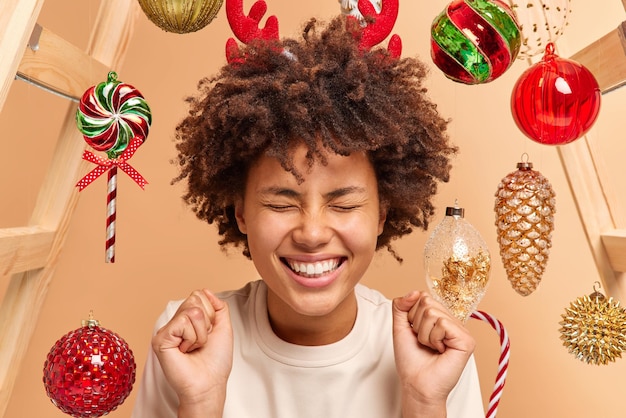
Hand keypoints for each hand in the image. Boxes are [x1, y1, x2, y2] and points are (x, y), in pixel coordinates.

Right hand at [152, 289, 232, 415]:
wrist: (209, 383)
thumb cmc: (216, 361)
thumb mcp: (223, 327)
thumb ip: (218, 306)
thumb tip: (205, 290)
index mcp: (188, 319)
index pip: (198, 295)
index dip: (211, 314)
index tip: (209, 333)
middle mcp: (175, 322)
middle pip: (194, 299)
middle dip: (207, 321)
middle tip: (201, 341)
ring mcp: (167, 330)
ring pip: (192, 310)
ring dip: (201, 332)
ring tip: (194, 347)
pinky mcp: (161, 338)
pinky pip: (183, 322)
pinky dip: (191, 337)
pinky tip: (185, 350)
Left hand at [392, 291, 474, 415]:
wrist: (416, 383)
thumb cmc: (410, 359)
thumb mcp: (400, 327)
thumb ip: (401, 306)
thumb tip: (415, 291)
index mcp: (439, 317)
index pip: (422, 296)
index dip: (411, 314)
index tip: (414, 333)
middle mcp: (452, 321)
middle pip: (427, 301)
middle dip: (417, 324)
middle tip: (423, 342)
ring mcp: (461, 330)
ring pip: (432, 312)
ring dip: (424, 334)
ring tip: (431, 347)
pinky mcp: (466, 339)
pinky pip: (443, 323)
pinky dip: (434, 338)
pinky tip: (440, 350)